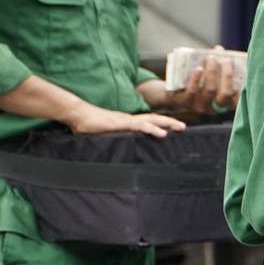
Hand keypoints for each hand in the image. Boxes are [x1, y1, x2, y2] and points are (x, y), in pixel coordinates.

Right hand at [0, 74, 184, 138]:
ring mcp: (126, 120)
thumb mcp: (106, 133)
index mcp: (128, 122)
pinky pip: (139, 126)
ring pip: (151, 120)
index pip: (149, 120)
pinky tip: (162, 134)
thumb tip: (120, 148)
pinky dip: (152, 129)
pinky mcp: (120, 123)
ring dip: (167, 123)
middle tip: (185, 127)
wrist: (77, 115)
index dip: (162, 123)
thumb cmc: (89, 125)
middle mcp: (130, 119)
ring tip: (180, 127)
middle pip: (155, 118)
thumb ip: (115, 138)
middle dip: (171, 122)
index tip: (175, 127)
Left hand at [161, 46, 241, 114]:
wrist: (174, 94)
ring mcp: (199, 106)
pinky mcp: (184, 102)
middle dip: (227, 75)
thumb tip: (219, 49)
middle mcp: (214, 108)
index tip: (245, 73)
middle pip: (225, 93)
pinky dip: (196, 79)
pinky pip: (192, 91)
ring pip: (209, 90)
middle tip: (227, 60)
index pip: (238, 100)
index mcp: (224, 104)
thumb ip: (218, 66)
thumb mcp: (212, 78)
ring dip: (212, 72)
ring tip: (211, 58)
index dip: (243, 89)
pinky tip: (199, 68)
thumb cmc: (199, 83)